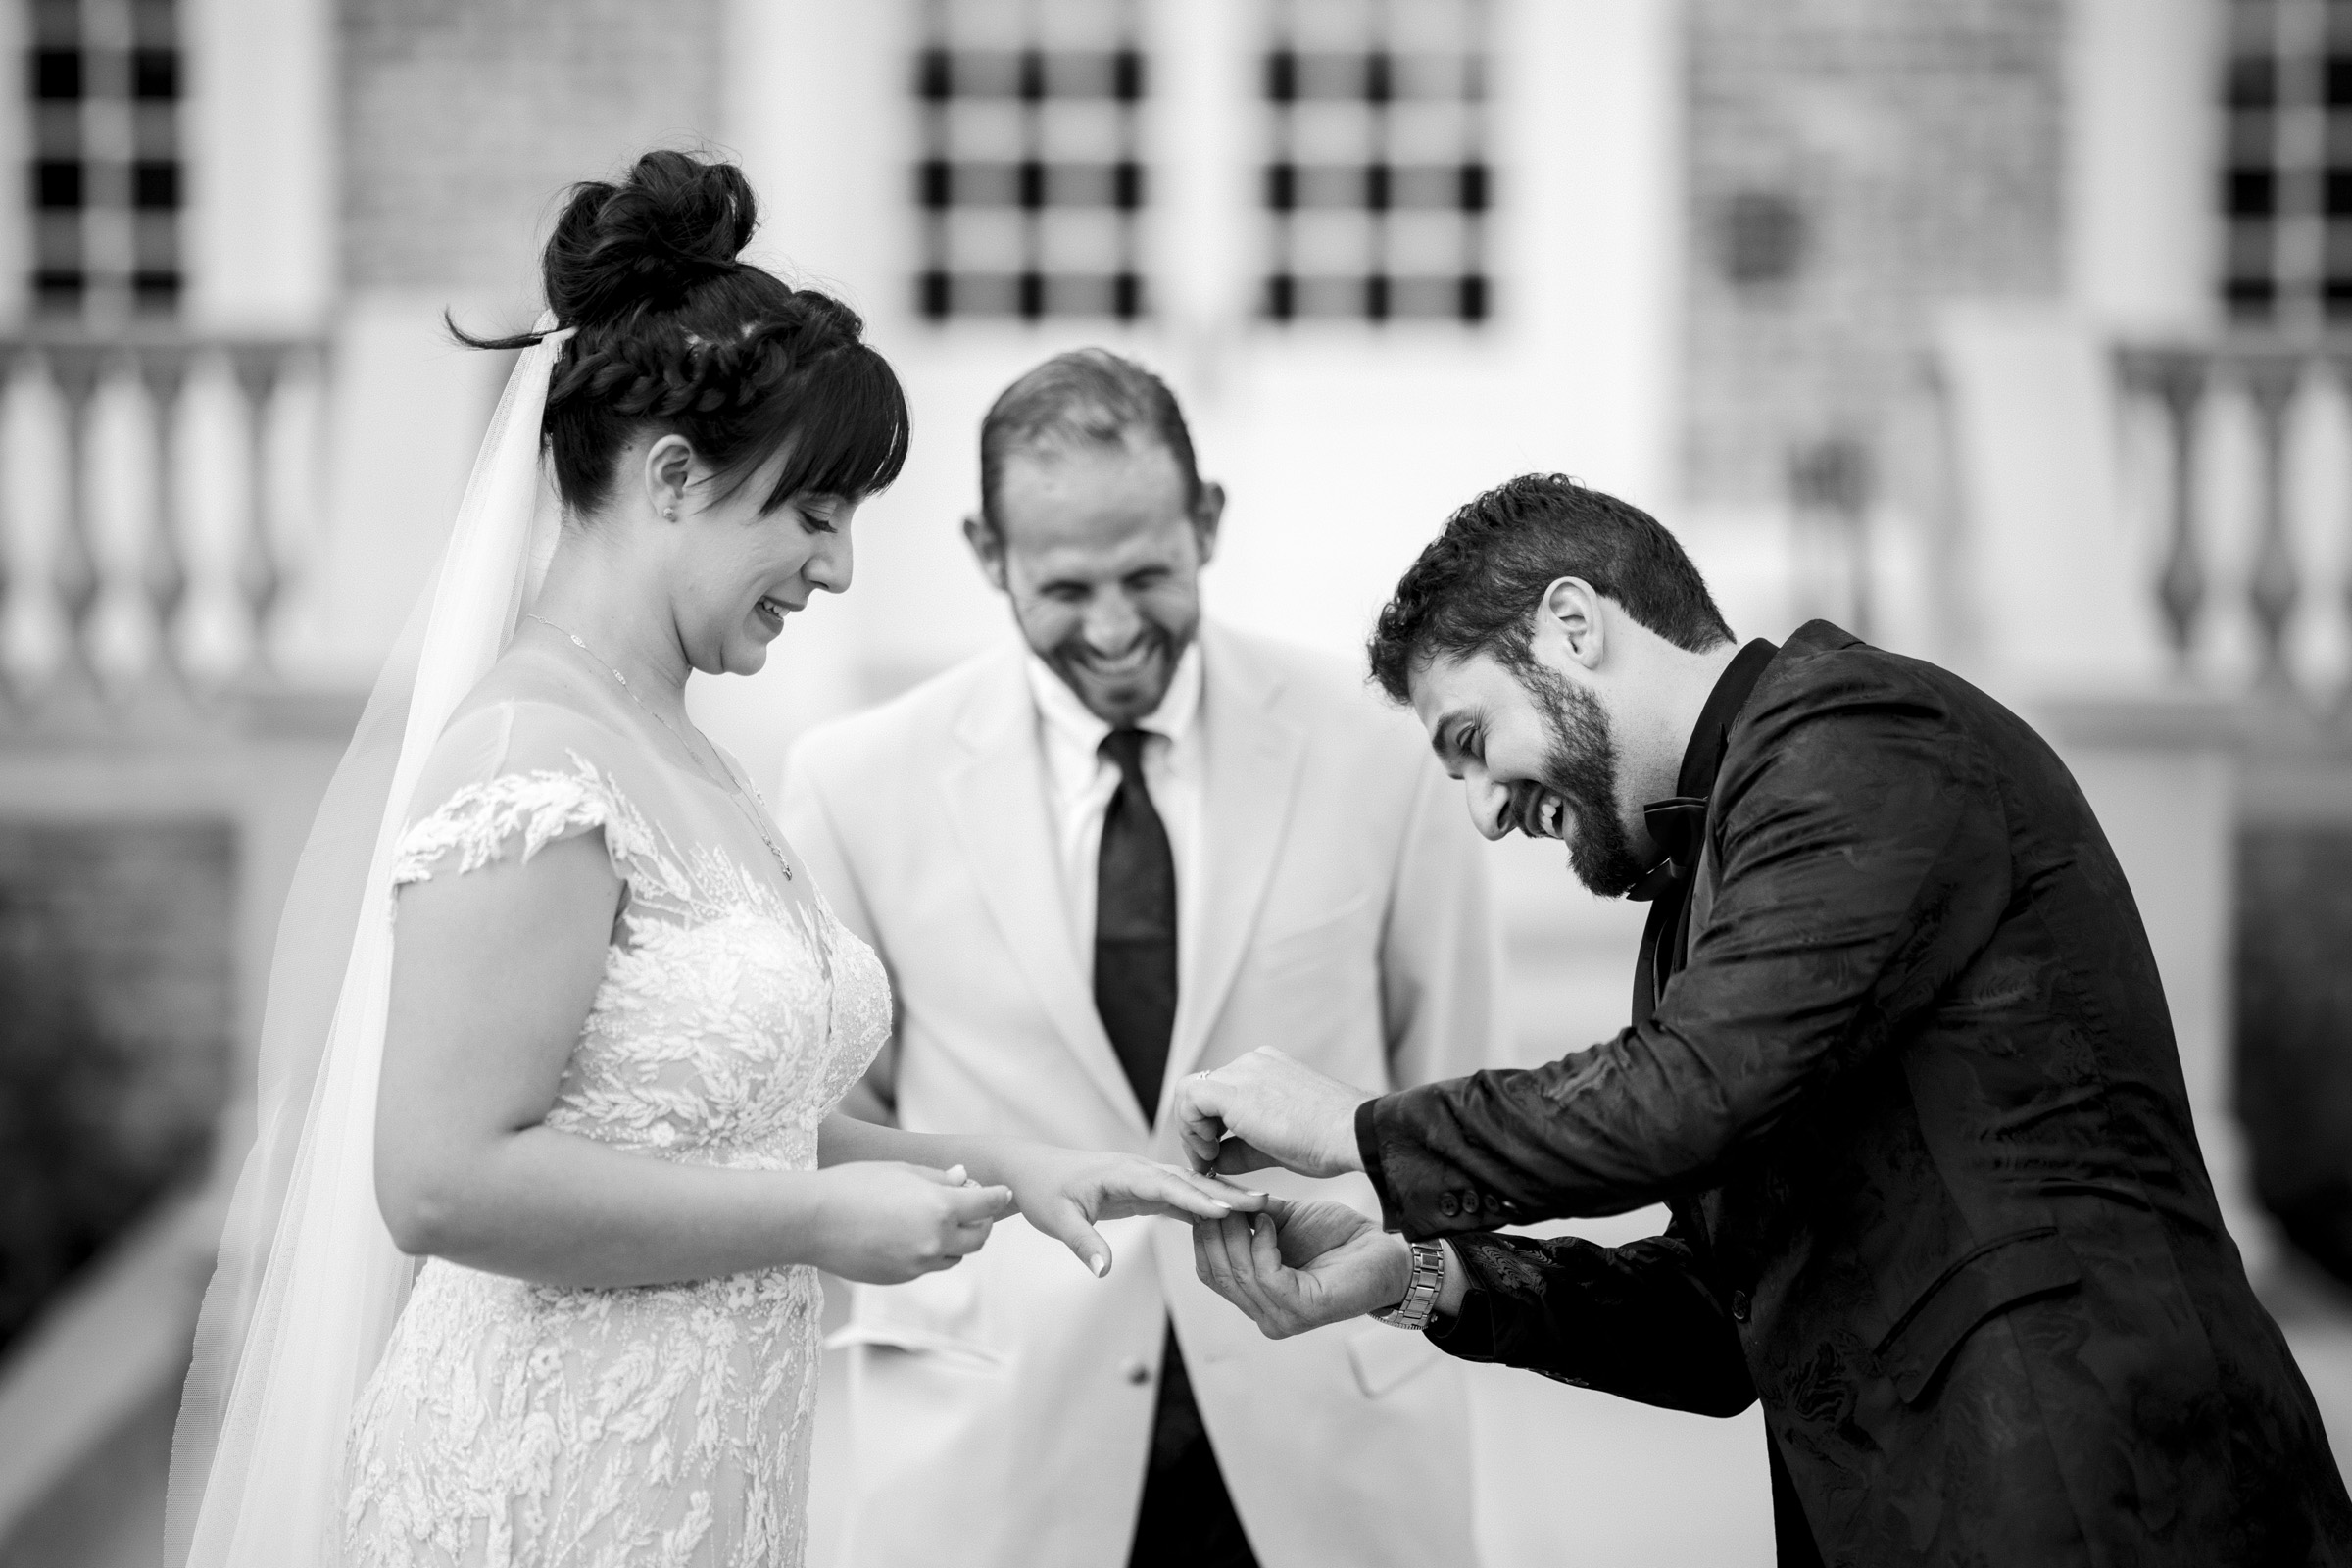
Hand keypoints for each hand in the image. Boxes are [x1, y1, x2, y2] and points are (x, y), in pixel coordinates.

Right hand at [810, 1163, 1014, 1284]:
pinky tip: (911, 1234)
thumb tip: (963, 1179)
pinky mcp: (901, 1278)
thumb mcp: (901, 1170)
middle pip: (979, 1237)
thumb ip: (938, 1178)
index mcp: (940, 1207)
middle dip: (981, 1221)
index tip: (1004, 1192)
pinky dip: (931, 1252)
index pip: (986, 1204)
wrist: (812, 1221)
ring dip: (957, 1239)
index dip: (998, 1195)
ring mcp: (919, 1264)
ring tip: (940, 1220)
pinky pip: (928, 1266)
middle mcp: (935, 1240)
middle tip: (973, 1206)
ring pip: (955, 1256)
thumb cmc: (854, 1184)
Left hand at [991, 1145, 1269, 1277]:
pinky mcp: (1142, 1188)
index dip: (1201, 1198)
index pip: (1168, 1185)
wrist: (1030, 1172)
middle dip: (1227, 1192)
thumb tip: (1105, 1271)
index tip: (1233, 1209)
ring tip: (1261, 1208)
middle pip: (1190, 1181)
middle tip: (1266, 1202)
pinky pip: (1179, 1196)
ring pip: (1190, 1186)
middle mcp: (1138, 1169)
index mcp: (1122, 1172)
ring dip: (1223, 1196)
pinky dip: (1204, 1205)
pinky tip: (1229, 1217)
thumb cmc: (1042, 1193)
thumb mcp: (1058, 1220)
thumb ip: (1085, 1243)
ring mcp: (1143, 1177)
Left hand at [1172, 1049, 1370, 1177]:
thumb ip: (1243, 1149)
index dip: (1211, 1126)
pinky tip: (1209, 1152)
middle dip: (1197, 1128)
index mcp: (1268, 1069)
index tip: (1215, 1157)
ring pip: (1191, 1091)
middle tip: (1206, 1162)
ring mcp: (1244, 1069)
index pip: (1223, 1091)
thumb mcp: (1277, 1146)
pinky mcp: (1233, 1087)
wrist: (1353, 1133)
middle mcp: (1253, 1062)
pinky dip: (1190, 1127)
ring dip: (1191, 1129)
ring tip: (1208, 1160)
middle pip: (1204, 1090)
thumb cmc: (1328, 1143)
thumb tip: (1216, 1162)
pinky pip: (1189, 1098)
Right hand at [1192, 1197, 1413, 1338]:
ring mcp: (1282, 1318)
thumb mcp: (1281, 1221)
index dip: (1201, 1233)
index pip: (1208, 1271)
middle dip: (1214, 1230)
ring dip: (1237, 1233)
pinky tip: (1270, 1223)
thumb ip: (1248, 1216)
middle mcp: (1264, 1316)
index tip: (1205, 1195)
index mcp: (1255, 1298)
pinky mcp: (1303, 1310)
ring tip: (1246, 1205)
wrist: (1384, 1253)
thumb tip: (1210, 1190)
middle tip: (1221, 1196)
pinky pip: (1266, 1276)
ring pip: (1238, 1274)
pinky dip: (1263, 1244)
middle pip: (1216, 1273)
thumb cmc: (1337, 1238)